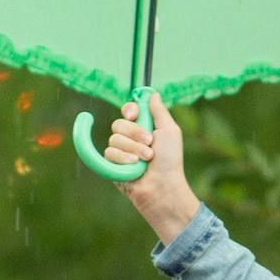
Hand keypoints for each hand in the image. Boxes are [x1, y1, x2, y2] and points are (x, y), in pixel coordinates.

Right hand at [103, 95, 202, 243]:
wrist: (162, 186)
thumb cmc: (170, 161)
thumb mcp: (169, 131)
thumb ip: (160, 111)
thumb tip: (152, 93)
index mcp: (144, 127)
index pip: (128, 110)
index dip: (129, 109)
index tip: (135, 115)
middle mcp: (130, 138)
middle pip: (119, 123)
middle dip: (135, 133)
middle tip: (150, 143)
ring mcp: (120, 152)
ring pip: (113, 139)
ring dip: (132, 148)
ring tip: (145, 160)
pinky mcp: (111, 165)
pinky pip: (108, 153)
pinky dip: (122, 159)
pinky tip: (133, 167)